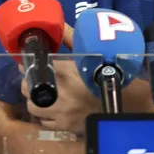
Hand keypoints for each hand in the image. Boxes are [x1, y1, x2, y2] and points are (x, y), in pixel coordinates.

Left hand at [18, 23, 153, 133]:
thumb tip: (60, 26)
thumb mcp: (89, 54)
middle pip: (27, 88)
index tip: (28, 65)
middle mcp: (60, 93)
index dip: (28, 66)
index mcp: (65, 72)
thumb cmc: (107, 75)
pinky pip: (45, 122)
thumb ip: (72, 39)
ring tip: (42, 96)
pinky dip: (46, 116)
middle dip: (29, 83)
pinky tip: (53, 111)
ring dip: (35, 101)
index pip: (35, 67)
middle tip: (34, 81)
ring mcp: (61, 113)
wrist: (126, 103)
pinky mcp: (66, 127)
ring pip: (33, 107)